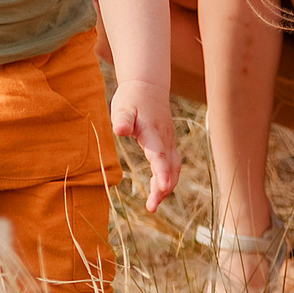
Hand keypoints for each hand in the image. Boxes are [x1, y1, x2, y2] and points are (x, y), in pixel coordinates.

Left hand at [110, 78, 180, 210]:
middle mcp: (165, 139)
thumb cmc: (132, 98)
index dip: (161, 172)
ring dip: (166, 186)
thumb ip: (123, 120)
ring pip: (173, 167)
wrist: (148, 86)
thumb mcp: (123, 107)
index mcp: (153, 132)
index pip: (159, 155)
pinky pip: (172, 164)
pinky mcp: (167, 143)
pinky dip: (167, 178)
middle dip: (163, 188)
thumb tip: (120, 130)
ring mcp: (168, 141)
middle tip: (151, 206)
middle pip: (169, 167)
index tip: (162, 188)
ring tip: (153, 204)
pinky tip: (158, 189)